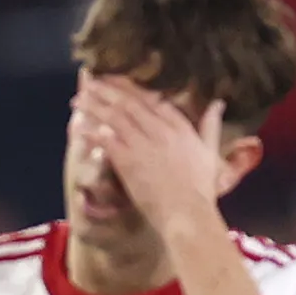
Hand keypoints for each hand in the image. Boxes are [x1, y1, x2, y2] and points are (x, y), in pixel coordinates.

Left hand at [71, 75, 231, 234]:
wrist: (187, 212)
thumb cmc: (200, 188)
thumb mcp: (210, 151)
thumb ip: (211, 126)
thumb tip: (218, 103)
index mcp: (181, 126)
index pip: (153, 100)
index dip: (133, 89)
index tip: (118, 82)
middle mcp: (161, 129)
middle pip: (130, 103)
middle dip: (108, 91)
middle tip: (90, 83)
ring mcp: (143, 143)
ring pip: (114, 117)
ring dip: (94, 106)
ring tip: (78, 99)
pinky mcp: (128, 160)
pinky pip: (105, 140)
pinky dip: (91, 131)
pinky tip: (77, 125)